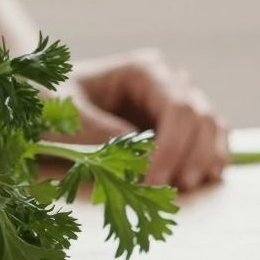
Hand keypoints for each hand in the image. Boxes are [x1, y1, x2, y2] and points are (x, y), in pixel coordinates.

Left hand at [66, 49, 227, 191]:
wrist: (47, 101)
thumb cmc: (52, 100)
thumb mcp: (65, 113)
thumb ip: (100, 132)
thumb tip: (141, 160)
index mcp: (145, 70)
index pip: (177, 107)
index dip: (172, 146)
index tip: (153, 181)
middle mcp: (170, 82)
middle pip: (201, 116)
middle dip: (192, 155)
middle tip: (175, 189)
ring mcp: (177, 102)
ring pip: (212, 126)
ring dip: (206, 157)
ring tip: (186, 186)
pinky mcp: (177, 126)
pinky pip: (208, 138)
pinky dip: (211, 157)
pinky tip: (205, 177)